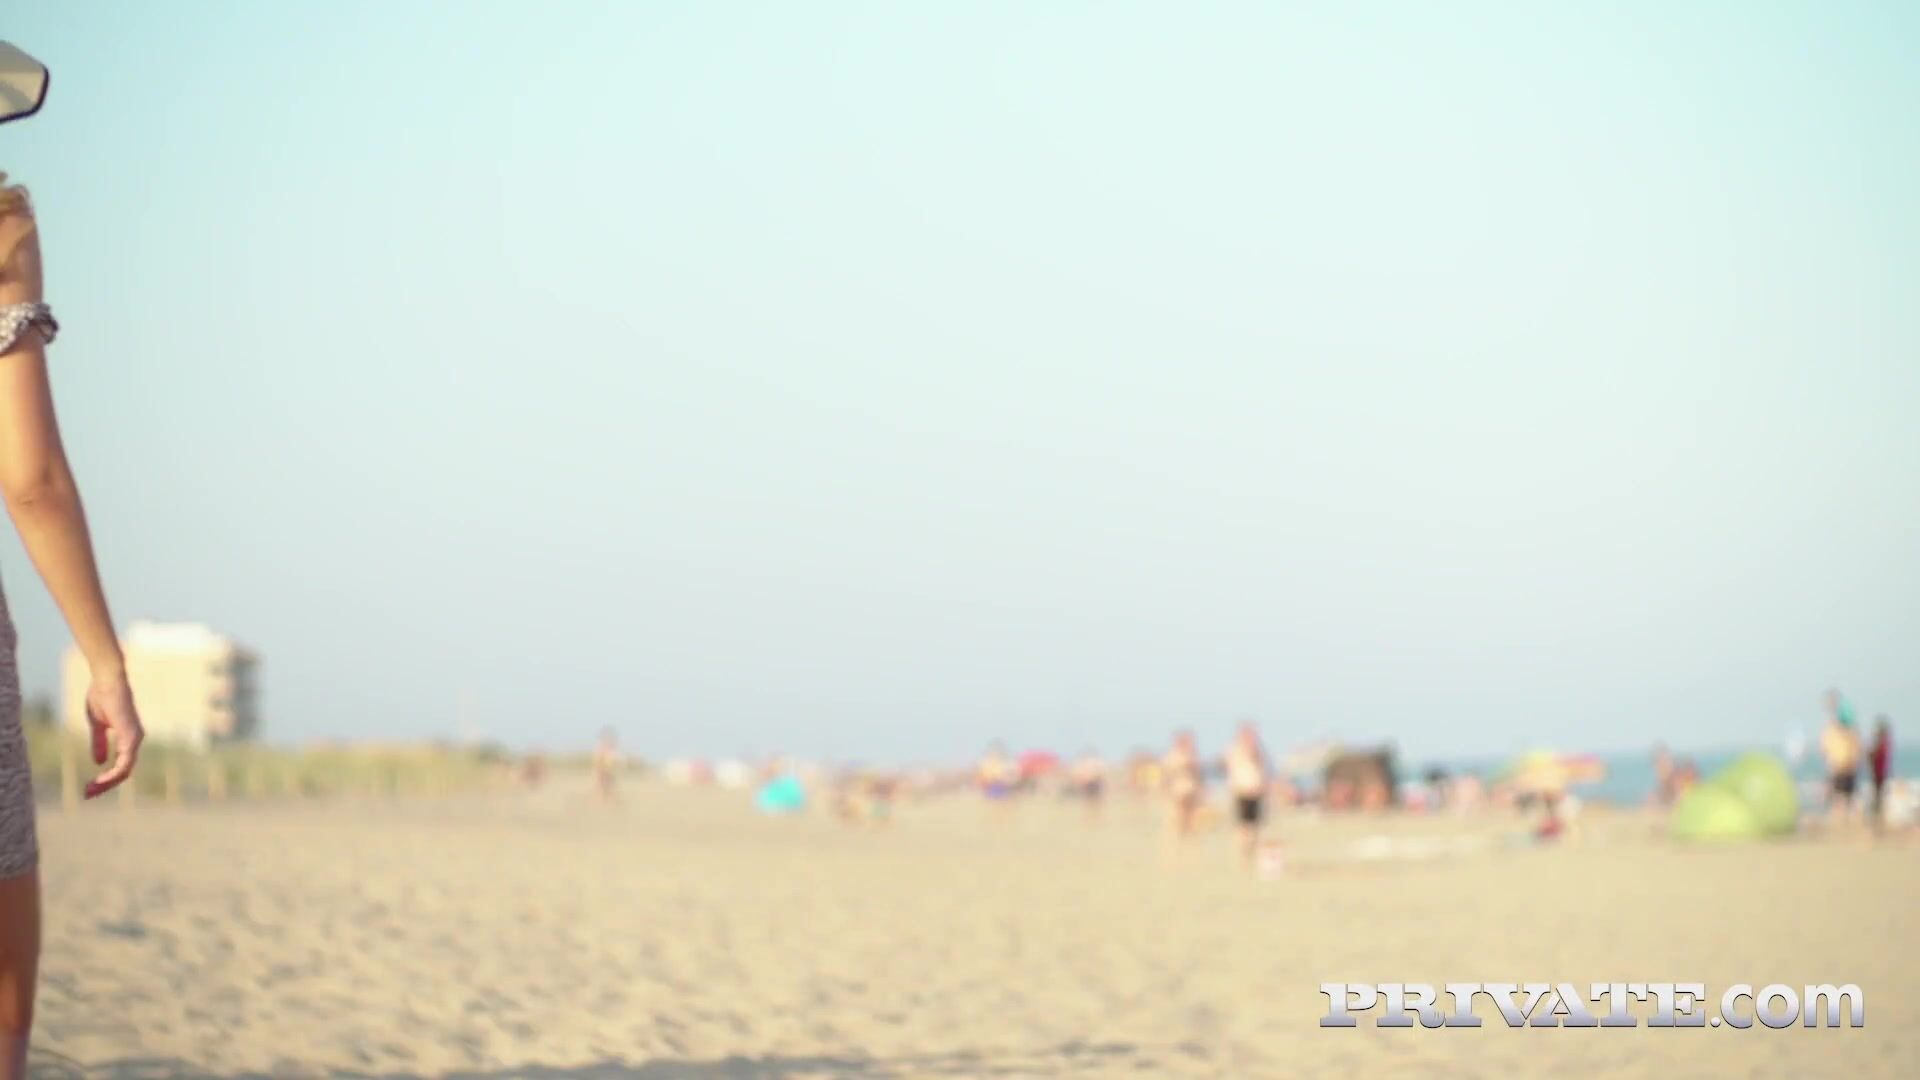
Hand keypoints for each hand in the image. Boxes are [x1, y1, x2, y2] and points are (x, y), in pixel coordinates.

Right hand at [83, 671, 143, 798]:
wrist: (107, 681)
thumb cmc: (102, 698)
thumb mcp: (98, 725)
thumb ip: (100, 742)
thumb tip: (98, 761)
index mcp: (129, 738)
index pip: (122, 766)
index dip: (107, 778)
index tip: (90, 786)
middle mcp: (135, 740)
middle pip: (124, 772)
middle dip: (106, 785)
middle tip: (88, 794)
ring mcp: (135, 738)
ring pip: (125, 770)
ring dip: (107, 782)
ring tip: (90, 790)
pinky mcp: (131, 735)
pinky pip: (125, 762)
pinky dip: (113, 773)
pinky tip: (101, 779)